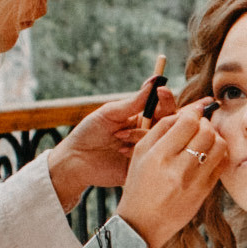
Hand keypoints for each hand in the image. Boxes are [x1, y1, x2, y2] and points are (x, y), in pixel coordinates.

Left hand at [48, 90, 157, 209]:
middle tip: (147, 116)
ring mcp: (148, 150)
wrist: (75, 161)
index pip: (164, 107)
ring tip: (119, 137)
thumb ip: (134, 101)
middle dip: (163, 116)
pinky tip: (120, 151)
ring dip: (140, 134)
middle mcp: (149, 133)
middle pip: (171, 122)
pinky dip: (137, 150)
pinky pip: (153, 158)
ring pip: (162, 139)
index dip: (166, 98)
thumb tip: (153, 81)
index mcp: (142, 118)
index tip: (161, 89)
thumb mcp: (110, 113)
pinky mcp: (144, 167)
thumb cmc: (89, 133)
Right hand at [118, 101, 227, 247]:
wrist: (142, 223)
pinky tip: (208, 155)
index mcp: (158, 155)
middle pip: (206, 131)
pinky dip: (218, 154)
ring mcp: (194, 181)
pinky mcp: (204, 192)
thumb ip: (162, 128)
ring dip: (215, 138)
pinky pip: (221, 164)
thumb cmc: (139, 184)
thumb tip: (187, 112)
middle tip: (199, 127)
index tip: (194, 113)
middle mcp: (177, 168)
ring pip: (219, 146)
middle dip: (205, 124)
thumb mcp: (141, 152)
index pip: (188, 122)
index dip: (194, 113)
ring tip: (204, 141)